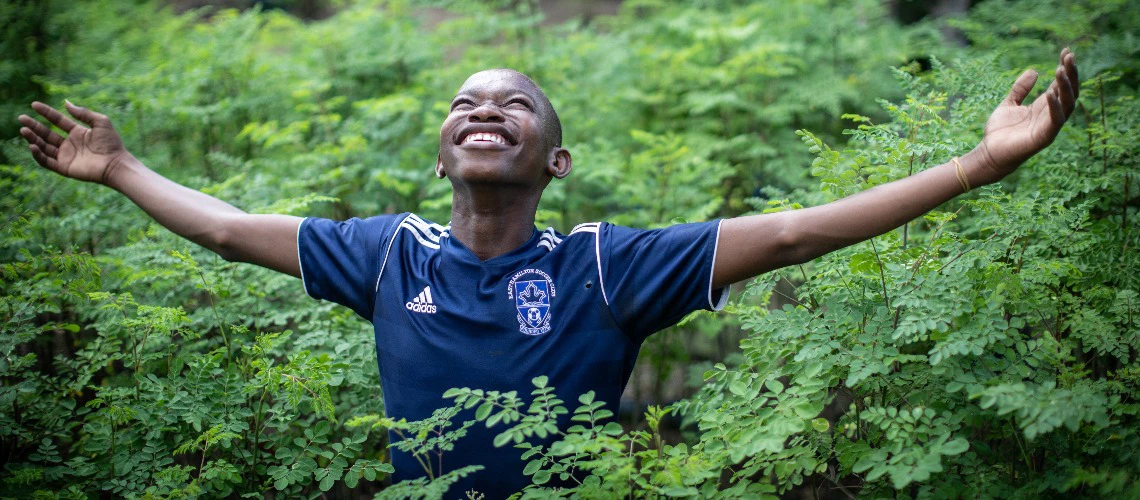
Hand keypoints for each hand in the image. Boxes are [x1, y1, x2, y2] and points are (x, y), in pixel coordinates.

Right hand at [18, 101, 129, 184]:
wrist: (116, 164)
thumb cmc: (111, 143)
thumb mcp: (100, 122)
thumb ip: (83, 113)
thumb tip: (66, 103)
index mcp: (78, 132)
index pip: (57, 120)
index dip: (46, 112)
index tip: (34, 104)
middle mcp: (70, 144)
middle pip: (47, 133)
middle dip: (34, 126)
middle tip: (22, 118)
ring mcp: (66, 156)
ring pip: (44, 146)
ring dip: (33, 138)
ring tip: (24, 130)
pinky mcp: (64, 168)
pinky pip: (47, 161)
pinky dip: (38, 154)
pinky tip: (33, 145)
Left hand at [974, 48, 1077, 182]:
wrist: (988, 154)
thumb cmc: (999, 131)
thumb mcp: (1009, 104)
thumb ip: (1020, 89)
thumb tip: (1034, 71)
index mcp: (1044, 107)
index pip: (1060, 85)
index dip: (1065, 68)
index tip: (1066, 51)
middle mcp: (1050, 115)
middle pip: (1069, 92)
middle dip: (1070, 74)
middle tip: (1069, 56)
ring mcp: (1049, 127)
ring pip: (1067, 104)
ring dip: (1066, 87)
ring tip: (1061, 70)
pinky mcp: (1043, 138)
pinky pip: (1055, 121)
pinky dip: (1055, 107)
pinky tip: (1050, 92)